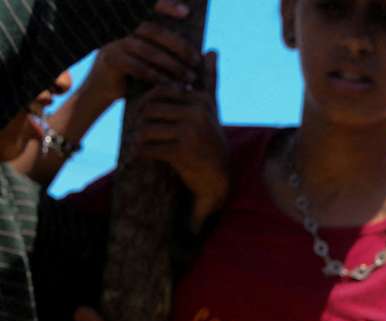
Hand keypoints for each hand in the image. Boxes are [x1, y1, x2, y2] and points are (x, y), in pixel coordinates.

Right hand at [83, 1, 199, 102]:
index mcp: (136, 26)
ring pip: (148, 50)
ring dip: (172, 65)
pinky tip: (170, 84)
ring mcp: (116, 43)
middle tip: (197, 62)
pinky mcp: (111, 59)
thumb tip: (206, 52)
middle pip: (154, 31)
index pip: (151, 9)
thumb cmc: (137, 75)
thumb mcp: (155, 62)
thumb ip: (172, 53)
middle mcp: (125, 30)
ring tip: (189, 78)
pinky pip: (137, 66)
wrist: (106, 89)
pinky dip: (156, 76)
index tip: (187, 12)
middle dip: (179, 46)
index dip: (166, 6)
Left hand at [134, 52, 228, 230]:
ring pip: (146, 129)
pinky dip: (141, 153)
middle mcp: (197, 114)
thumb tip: (212, 50)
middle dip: (140, 121)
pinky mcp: (182, 154)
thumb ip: (210, 80)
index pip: (160, 92)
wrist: (218, 177)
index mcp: (201, 100)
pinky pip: (148, 148)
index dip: (148, 103)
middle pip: (149, 110)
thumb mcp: (211, 108)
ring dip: (139, 138)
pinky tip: (144, 156)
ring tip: (142, 143)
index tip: (149, 116)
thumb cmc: (211, 138)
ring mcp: (190, 134)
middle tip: (140, 131)